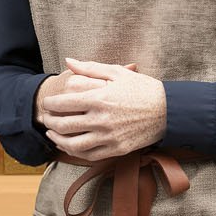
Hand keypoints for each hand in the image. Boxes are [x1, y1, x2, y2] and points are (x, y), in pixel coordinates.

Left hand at [38, 57, 166, 160]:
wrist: (169, 111)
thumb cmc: (143, 88)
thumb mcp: (117, 72)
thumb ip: (90, 68)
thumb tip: (68, 61)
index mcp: (100, 98)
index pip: (63, 104)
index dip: (50, 104)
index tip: (47, 103)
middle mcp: (102, 120)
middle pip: (64, 125)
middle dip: (50, 122)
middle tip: (45, 118)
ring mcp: (109, 137)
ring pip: (73, 144)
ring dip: (58, 140)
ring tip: (52, 134)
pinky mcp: (117, 149)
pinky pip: (89, 155)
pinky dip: (75, 152)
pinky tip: (70, 145)